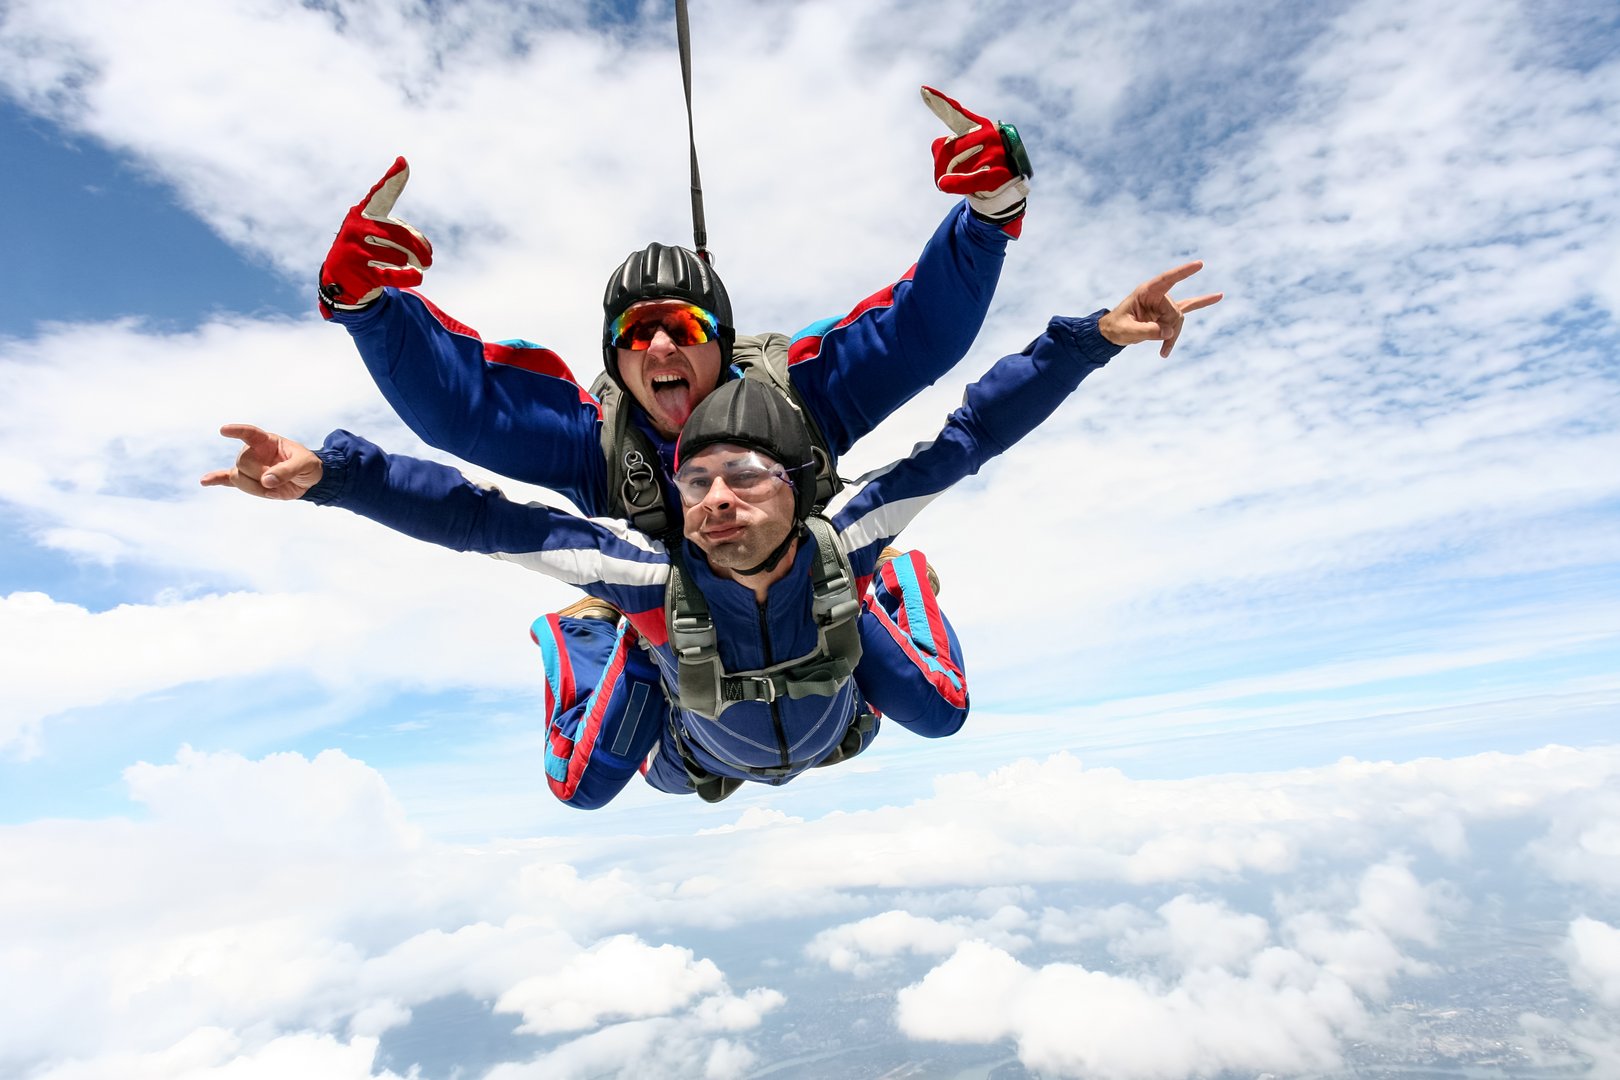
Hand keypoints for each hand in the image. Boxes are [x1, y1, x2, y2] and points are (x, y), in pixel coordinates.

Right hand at [200, 424, 323, 499]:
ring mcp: (249, 466)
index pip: (249, 433)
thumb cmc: (307, 466)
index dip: (237, 431)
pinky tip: (205, 481)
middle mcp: (253, 451)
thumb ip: (287, 471)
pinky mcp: (248, 480)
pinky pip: (228, 480)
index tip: (224, 430)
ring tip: (273, 488)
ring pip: (237, 477)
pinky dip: (216, 480)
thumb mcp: (305, 465)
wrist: (307, 480)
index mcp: (267, 441)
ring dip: (255, 488)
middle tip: (279, 478)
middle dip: (260, 475)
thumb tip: (266, 480)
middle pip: (242, 463)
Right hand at [318, 157, 432, 316]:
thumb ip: (406, 236)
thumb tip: (425, 252)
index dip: (393, 179)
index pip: (381, 193)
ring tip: (409, 267)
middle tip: (429, 260)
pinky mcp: (360, 272)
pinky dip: (409, 276)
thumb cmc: (367, 252)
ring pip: (400, 256)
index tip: (403, 162)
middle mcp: (357, 226)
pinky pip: (394, 274)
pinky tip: (418, 276)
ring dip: (410, 264)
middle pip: (400, 235)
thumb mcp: (382, 238)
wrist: (340, 280)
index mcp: (363, 213)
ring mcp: (356, 249)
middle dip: (419, 248)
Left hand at [920, 86, 1031, 225]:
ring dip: (951, 177)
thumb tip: (942, 180)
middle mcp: (986, 134)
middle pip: (946, 148)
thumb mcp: (961, 152)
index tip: (923, 89)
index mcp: (978, 125)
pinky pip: (970, 179)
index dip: (939, 102)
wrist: (1009, 183)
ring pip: (955, 165)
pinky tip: (944, 185)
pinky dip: (956, 183)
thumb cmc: (981, 164)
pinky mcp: (997, 173)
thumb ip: (942, 152)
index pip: (955, 113)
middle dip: (942, 164)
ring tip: (965, 180)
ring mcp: (994, 152)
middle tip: (952, 173)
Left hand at [1098, 261, 1223, 358]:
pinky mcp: (1167, 313)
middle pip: (1175, 310)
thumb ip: (1147, 331)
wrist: (1113, 333)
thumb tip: (1169, 332)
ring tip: (1164, 351)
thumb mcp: (1127, 331)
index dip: (1183, 272)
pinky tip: (1218, 296)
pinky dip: (1202, 304)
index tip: (1199, 264)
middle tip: (1161, 345)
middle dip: (1169, 328)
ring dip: (1174, 336)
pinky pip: (1189, 308)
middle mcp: (1157, 295)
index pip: (1167, 279)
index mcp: (1146, 291)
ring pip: (1179, 319)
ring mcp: (1164, 303)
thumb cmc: (1116, 328)